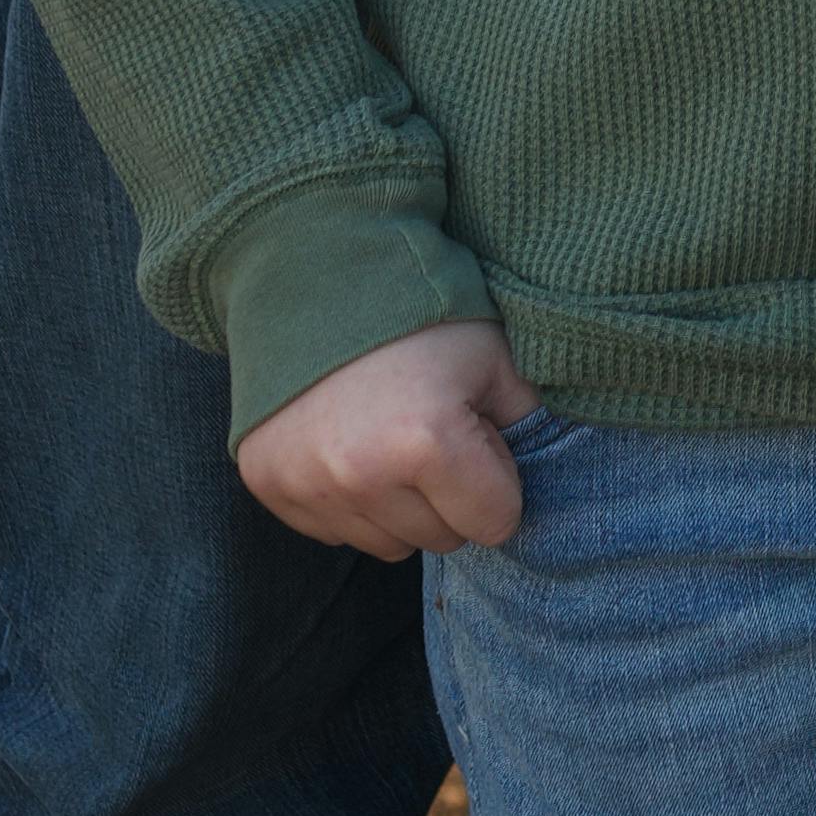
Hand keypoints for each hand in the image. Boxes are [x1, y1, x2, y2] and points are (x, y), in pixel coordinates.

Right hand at [235, 319, 539, 554]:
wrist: (319, 273)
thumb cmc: (422, 313)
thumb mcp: (495, 354)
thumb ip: (530, 420)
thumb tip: (545, 473)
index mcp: (427, 443)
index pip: (496, 522)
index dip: (498, 478)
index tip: (479, 436)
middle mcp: (361, 477)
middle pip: (442, 539)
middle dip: (451, 495)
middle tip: (435, 428)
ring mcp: (309, 485)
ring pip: (389, 543)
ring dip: (401, 503)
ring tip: (392, 434)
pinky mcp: (270, 486)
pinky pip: (336, 530)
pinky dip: (351, 499)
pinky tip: (351, 442)